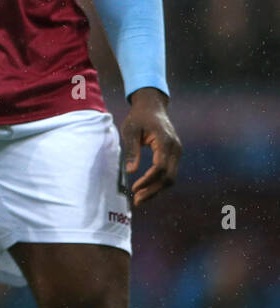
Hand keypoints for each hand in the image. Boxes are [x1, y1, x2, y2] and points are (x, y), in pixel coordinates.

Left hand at [121, 87, 181, 206]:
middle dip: (153, 190)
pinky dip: (159, 183)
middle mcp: (175, 149)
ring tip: (140, 198)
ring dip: (157, 190)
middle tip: (137, 201)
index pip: (160, 167)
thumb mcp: (129, 130)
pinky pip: (169, 172)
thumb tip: (130, 171)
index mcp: (165, 141)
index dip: (148, 180)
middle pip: (169, 177)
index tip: (134, 188)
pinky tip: (146, 189)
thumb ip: (131, 150)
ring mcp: (177, 152)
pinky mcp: (175, 155)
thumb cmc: (138, 117)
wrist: (152, 106)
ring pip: (171, 178)